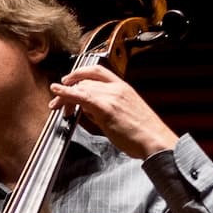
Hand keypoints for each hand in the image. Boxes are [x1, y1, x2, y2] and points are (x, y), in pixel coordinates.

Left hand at [48, 66, 178, 159]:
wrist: (156, 141)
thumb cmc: (144, 134)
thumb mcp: (125, 115)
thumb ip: (107, 109)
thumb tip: (89, 110)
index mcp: (124, 88)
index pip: (98, 71)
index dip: (80, 73)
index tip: (69, 79)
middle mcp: (117, 88)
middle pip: (85, 81)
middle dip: (69, 90)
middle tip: (59, 103)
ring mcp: (112, 96)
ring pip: (81, 88)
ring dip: (65, 96)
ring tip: (56, 106)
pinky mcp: (106, 107)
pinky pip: (80, 95)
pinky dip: (65, 92)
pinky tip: (56, 92)